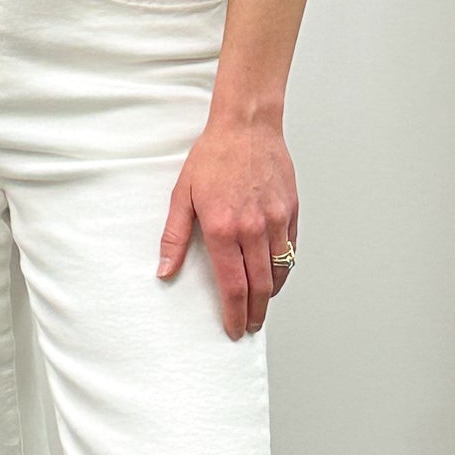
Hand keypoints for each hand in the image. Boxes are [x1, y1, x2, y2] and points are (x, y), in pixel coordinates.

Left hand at [159, 115, 296, 338]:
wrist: (247, 126)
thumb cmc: (214, 156)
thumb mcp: (182, 195)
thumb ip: (174, 237)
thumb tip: (164, 269)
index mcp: (223, 228)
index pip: (232, 286)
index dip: (234, 313)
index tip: (233, 328)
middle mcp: (253, 229)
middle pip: (259, 287)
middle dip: (255, 313)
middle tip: (249, 326)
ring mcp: (276, 221)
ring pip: (278, 271)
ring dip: (269, 294)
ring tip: (260, 306)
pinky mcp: (290, 211)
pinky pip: (290, 250)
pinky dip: (283, 269)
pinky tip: (274, 275)